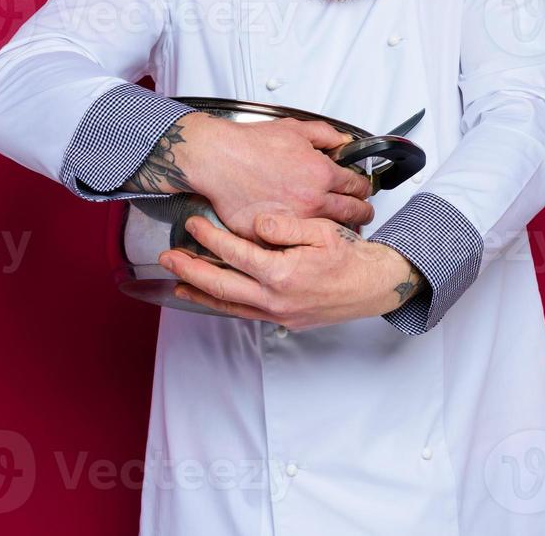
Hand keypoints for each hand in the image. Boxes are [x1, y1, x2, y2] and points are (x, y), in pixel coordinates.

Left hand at [158, 208, 426, 329]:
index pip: (236, 254)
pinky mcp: (285, 321)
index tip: (193, 224)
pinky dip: (224, 305)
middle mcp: (277, 299)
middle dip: (191, 271)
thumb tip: (256, 224)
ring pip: (230, 305)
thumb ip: (285, 226)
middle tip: (168, 258)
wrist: (376, 285)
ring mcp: (279, 314)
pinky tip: (212, 298)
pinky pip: (246, 313)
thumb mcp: (322, 230)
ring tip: (177, 282)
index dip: (210, 238)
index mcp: (284, 273)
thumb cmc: (352, 257)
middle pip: (222, 285)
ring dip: (201, 294)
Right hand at [174, 116, 375, 237]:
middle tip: (363, 213)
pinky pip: (292, 241)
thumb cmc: (250, 144)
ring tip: (337, 227)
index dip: (363, 188)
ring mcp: (293, 221)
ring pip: (327, 231)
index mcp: (322, 175)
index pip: (357, 187)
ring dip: (336, 229)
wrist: (218, 158)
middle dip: (362, 213)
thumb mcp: (296, 129)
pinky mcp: (271, 235)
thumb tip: (344, 142)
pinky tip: (302, 236)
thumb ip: (326, 135)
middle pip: (351, 213)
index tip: (362, 190)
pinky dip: (299, 239)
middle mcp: (312, 201)